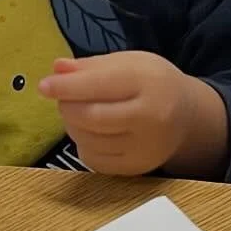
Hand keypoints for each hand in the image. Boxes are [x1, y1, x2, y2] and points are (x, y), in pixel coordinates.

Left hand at [38, 54, 229, 178]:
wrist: (187, 116)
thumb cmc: (151, 84)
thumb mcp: (127, 62)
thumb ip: (91, 66)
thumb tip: (57, 69)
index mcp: (148, 83)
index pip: (99, 86)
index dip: (66, 87)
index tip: (44, 86)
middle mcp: (150, 117)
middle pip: (91, 117)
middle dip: (67, 107)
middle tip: (63, 99)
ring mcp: (144, 147)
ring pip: (89, 140)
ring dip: (72, 125)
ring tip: (78, 113)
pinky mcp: (136, 168)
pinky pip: (94, 160)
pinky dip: (83, 144)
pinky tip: (90, 132)